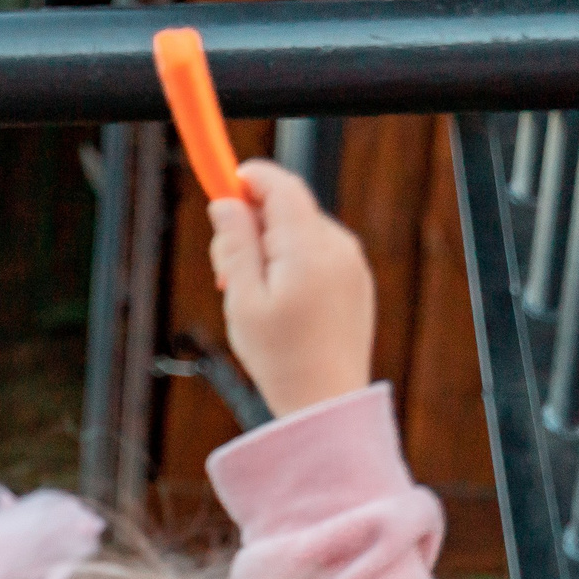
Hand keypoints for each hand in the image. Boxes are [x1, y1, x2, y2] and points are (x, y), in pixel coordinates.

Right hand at [208, 159, 376, 418]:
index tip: (222, 181)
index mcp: (308, 248)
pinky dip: (292, 263)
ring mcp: (352, 262)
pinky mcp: (356, 280)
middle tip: (225, 271)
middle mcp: (338, 246)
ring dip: (270, 247)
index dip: (248, 177)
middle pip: (288, 209)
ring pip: (301, 232)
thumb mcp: (242, 300)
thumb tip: (226, 202)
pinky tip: (279, 304)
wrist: (326, 401)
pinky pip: (318, 253)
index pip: (281, 187)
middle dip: (252, 224)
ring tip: (253, 298)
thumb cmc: (280, 356)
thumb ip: (235, 245)